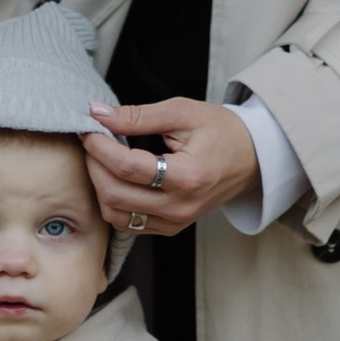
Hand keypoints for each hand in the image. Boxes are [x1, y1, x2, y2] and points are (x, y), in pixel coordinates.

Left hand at [82, 94, 258, 237]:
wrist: (251, 158)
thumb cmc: (220, 131)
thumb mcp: (182, 113)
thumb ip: (138, 115)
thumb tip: (98, 113)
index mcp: (187, 177)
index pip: (127, 167)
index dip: (99, 147)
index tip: (88, 128)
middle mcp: (180, 206)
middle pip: (115, 194)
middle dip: (93, 165)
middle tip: (91, 141)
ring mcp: (175, 222)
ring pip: (115, 214)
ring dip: (99, 186)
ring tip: (100, 158)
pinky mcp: (171, 227)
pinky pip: (128, 223)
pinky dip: (112, 201)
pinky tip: (114, 178)